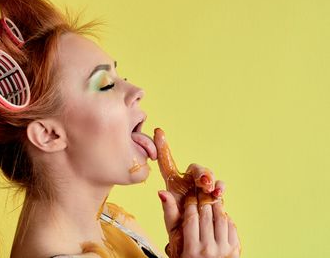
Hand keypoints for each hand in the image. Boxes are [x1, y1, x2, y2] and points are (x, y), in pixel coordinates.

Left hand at [153, 128, 240, 256]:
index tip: (158, 131)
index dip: (162, 147)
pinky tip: (218, 193)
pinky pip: (219, 187)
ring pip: (208, 175)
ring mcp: (203, 189)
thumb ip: (168, 209)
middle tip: (203, 181)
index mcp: (174, 186)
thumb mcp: (172, 224)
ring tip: (211, 189)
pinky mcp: (215, 195)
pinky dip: (220, 188)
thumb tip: (161, 193)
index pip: (166, 164)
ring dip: (211, 179)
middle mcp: (189, 184)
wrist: (199, 247)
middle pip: (195, 169)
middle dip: (200, 172)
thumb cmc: (181, 234)